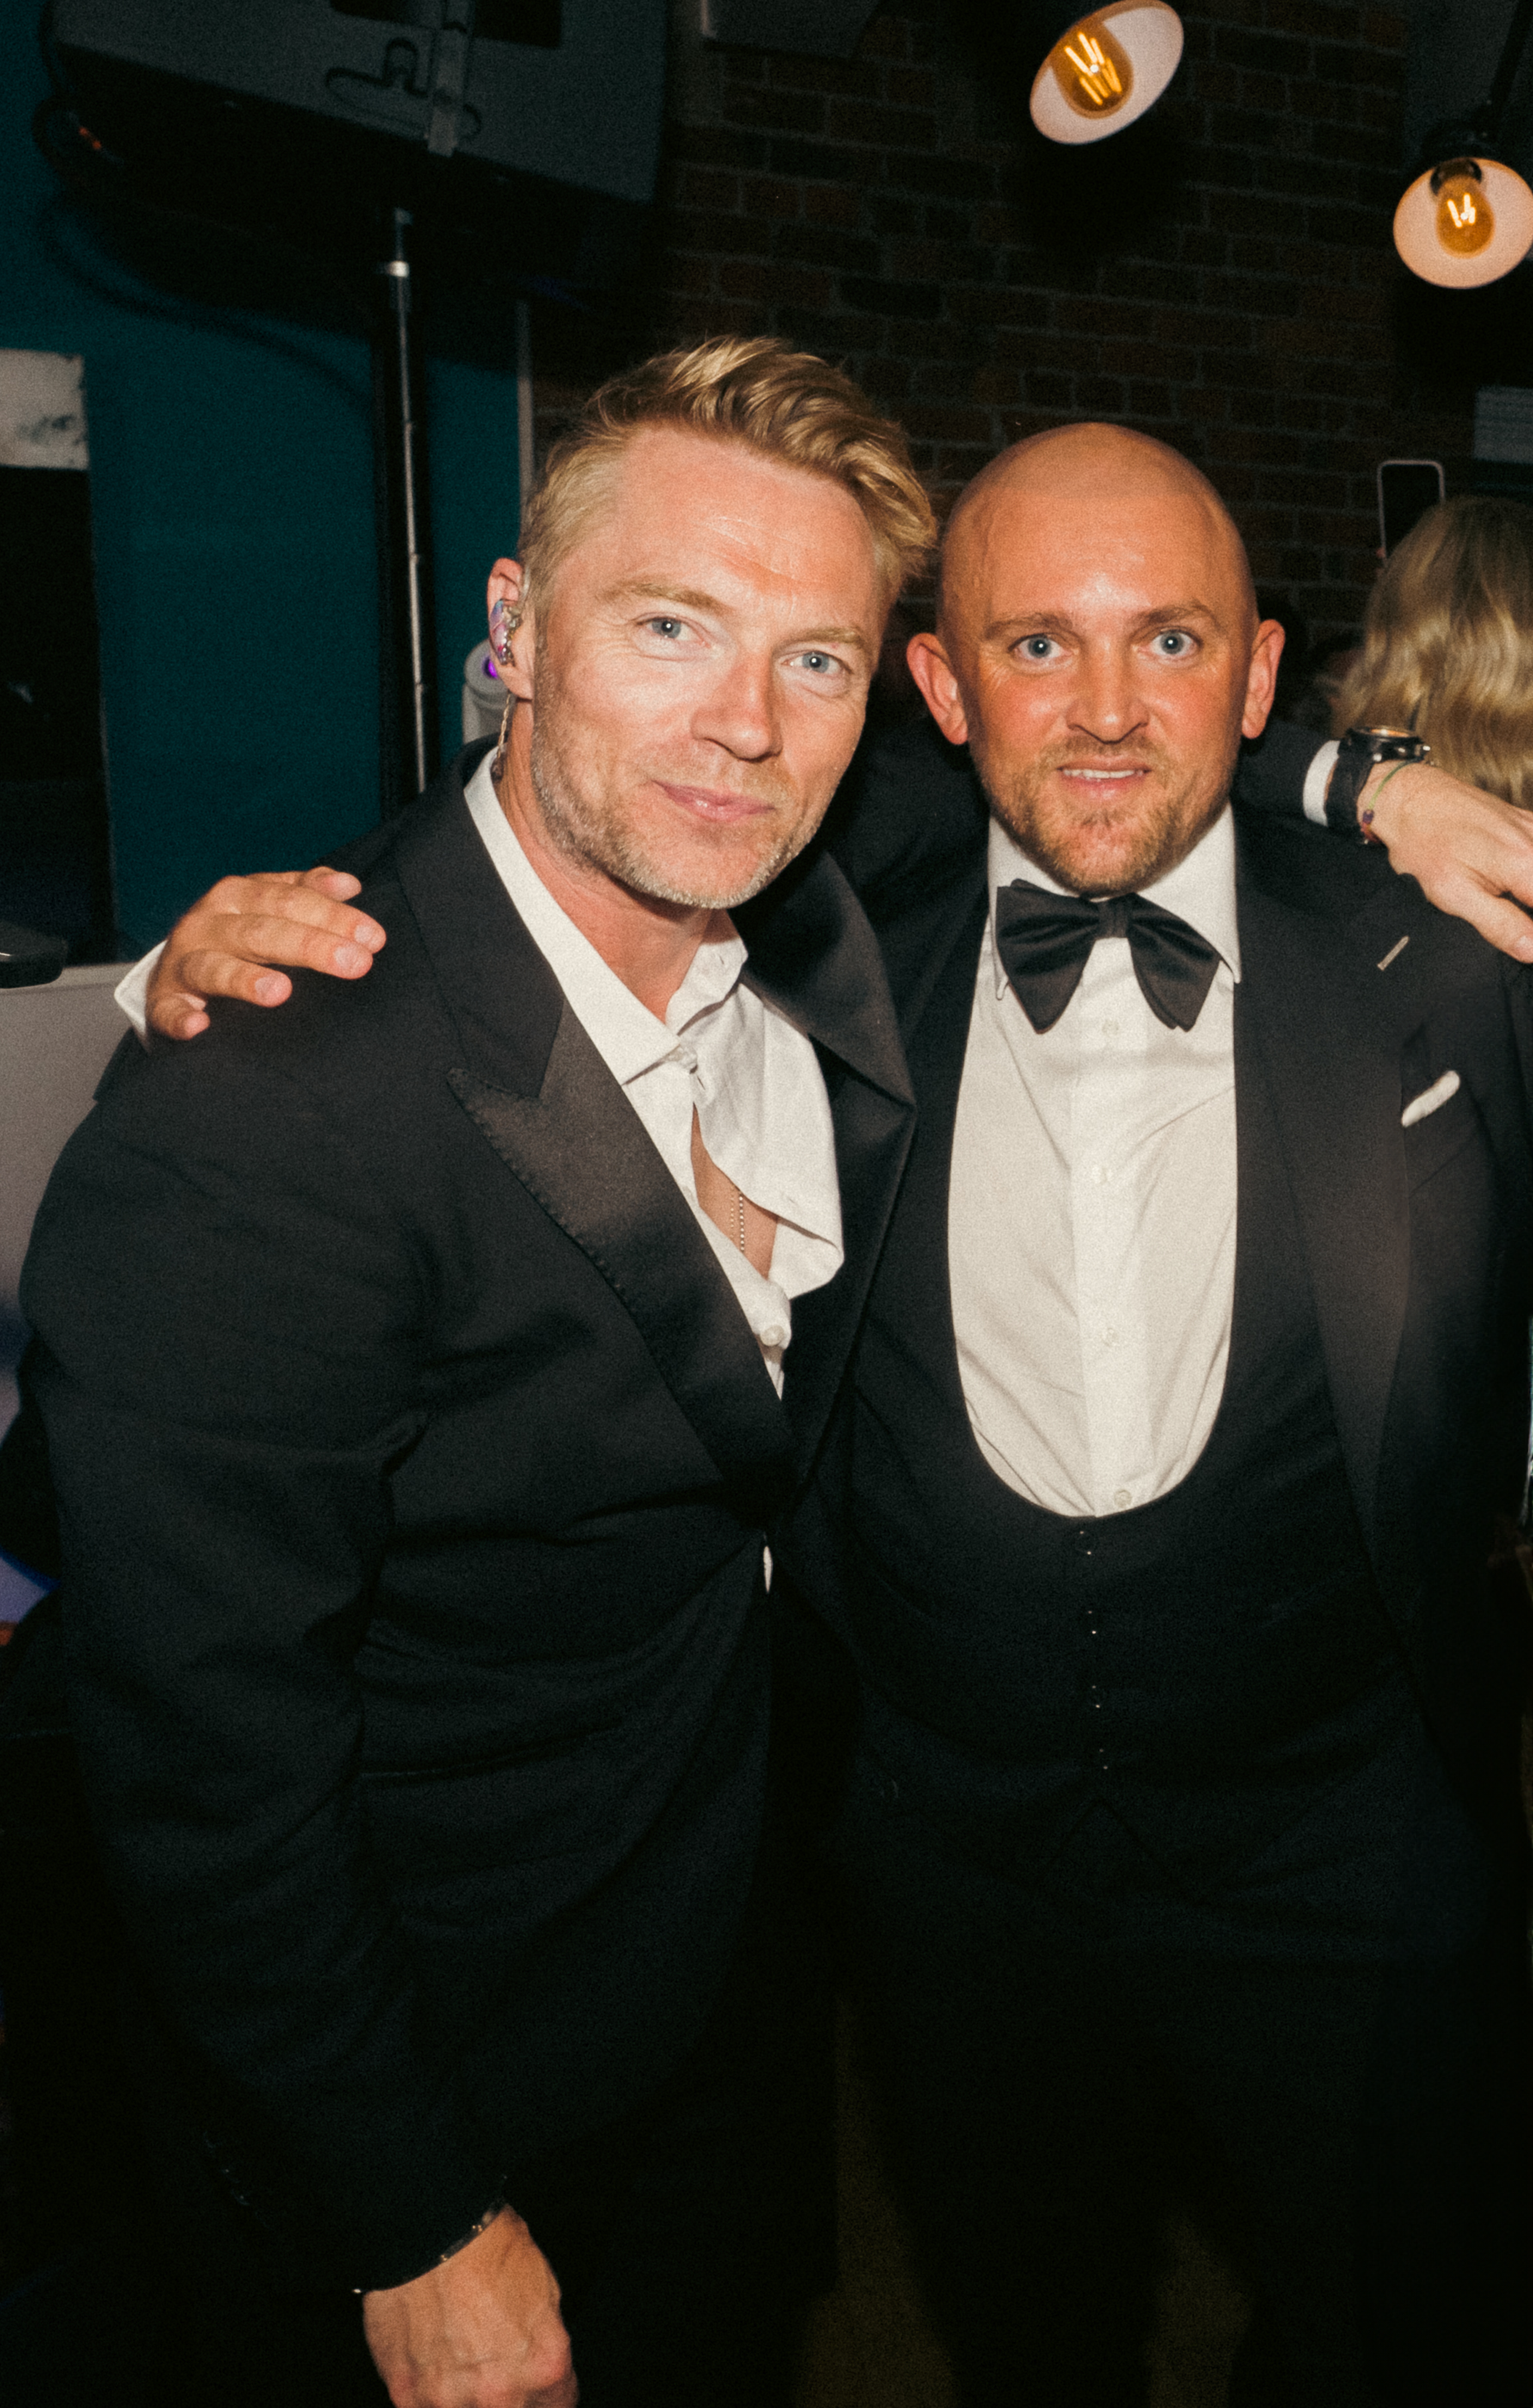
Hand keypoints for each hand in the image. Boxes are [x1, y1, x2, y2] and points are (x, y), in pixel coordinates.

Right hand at [146, 868, 386, 1038]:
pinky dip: (181, 1018)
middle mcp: (207, 923)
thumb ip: (306, 892)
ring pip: (214, 967)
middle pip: (261, 932)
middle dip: (310, 946)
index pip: (290, 900)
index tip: (373, 938)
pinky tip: (199, 1027)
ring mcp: (183, 962)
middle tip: (356, 963)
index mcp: (237, 896)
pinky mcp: (163, 1000)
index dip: (333, 917)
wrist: (172, 969)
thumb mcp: (267, 905)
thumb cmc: (233, 935)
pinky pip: (169, 1010)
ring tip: (279, 992)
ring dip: (244, 979)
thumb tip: (350, 885)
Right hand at [362, 2207, 576, 2407]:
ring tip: (455, 2353)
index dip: (547, 2393)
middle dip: (507, 2394)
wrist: (431, 2229)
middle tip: (491, 2360)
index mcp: (544, 2366)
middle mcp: (500, 2395)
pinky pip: (422, 2406)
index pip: (559, 2407)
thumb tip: (537, 2364)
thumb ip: (543, 2343)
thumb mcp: (545, 2289)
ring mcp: (450, 2401)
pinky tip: (428, 2355)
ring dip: (462, 2396)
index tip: (535, 2383)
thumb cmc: (488, 2246)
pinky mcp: (406, 2396)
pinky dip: (426, 2389)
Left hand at [1361, 762, 1532, 962]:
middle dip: (1529, 908)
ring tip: (1515, 905)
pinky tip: (1519, 884)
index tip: (1525, 940)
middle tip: (1515, 919)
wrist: (1408, 797)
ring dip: (1529, 892)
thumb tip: (1532, 951)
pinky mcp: (1527, 820)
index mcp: (1524, 863)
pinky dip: (1530, 870)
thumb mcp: (1454, 894)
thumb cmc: (1424, 844)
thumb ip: (1499, 924)